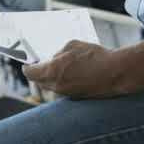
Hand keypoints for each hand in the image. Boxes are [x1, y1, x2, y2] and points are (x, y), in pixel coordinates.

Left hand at [22, 40, 137, 98]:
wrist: (117, 73)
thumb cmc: (94, 56)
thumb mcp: (72, 46)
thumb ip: (59, 52)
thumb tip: (55, 58)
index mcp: (52, 72)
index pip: (30, 73)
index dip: (26, 67)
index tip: (26, 62)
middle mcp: (57, 86)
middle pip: (40, 81)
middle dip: (38, 72)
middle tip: (40, 63)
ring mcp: (67, 94)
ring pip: (52, 86)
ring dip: (51, 77)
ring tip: (57, 66)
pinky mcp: (78, 97)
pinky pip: (64, 89)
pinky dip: (63, 81)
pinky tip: (72, 72)